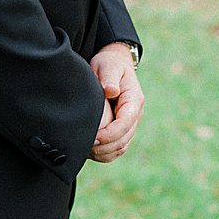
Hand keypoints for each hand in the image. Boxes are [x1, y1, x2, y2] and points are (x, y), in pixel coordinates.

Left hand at [89, 43, 143, 163]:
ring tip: (85, 150)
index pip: (125, 124)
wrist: (114, 64)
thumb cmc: (109, 64)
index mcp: (134, 101)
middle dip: (104, 147)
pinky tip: (89, 151)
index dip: (109, 135)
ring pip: (120, 147)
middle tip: (83, 147)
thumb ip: (109, 78)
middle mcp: (135, 115)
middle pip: (123, 140)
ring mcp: (129, 124)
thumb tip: (111, 91)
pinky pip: (116, 148)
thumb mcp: (108, 66)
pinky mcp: (122, 130)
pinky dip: (104, 154)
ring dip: (103, 153)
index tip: (92, 138)